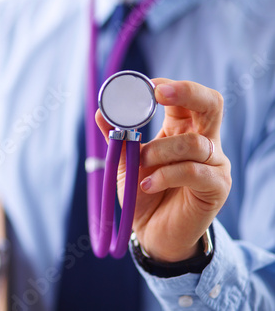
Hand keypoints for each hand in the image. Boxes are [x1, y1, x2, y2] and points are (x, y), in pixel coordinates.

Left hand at [95, 79, 231, 261]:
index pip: (187, 98)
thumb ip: (117, 138)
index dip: (170, 87)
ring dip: (159, 150)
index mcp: (183, 129)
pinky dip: (165, 175)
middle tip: (158, 94)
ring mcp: (214, 164)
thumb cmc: (143, 193)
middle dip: (186, 93)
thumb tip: (101, 112)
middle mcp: (205, 142)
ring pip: (194, 142)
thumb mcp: (125, 162)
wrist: (152, 233)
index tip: (146, 85)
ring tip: (140, 164)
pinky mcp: (216, 187)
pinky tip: (147, 185)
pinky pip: (194, 171)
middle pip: (211, 104)